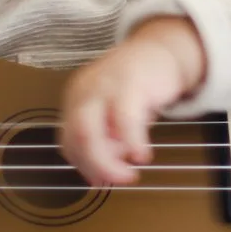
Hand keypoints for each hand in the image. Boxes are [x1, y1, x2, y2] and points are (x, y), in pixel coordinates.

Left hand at [60, 15, 208, 185]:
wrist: (161, 49)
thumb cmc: (138, 86)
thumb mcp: (116, 113)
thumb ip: (108, 139)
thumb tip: (105, 170)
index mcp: (77, 99)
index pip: (68, 140)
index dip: (83, 164)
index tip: (99, 180)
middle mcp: (84, 92)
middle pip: (74, 137)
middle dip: (93, 166)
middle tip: (113, 181)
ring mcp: (104, 87)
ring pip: (90, 132)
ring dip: (108, 162)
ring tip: (129, 174)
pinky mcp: (130, 83)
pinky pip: (124, 120)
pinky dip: (132, 143)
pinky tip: (142, 155)